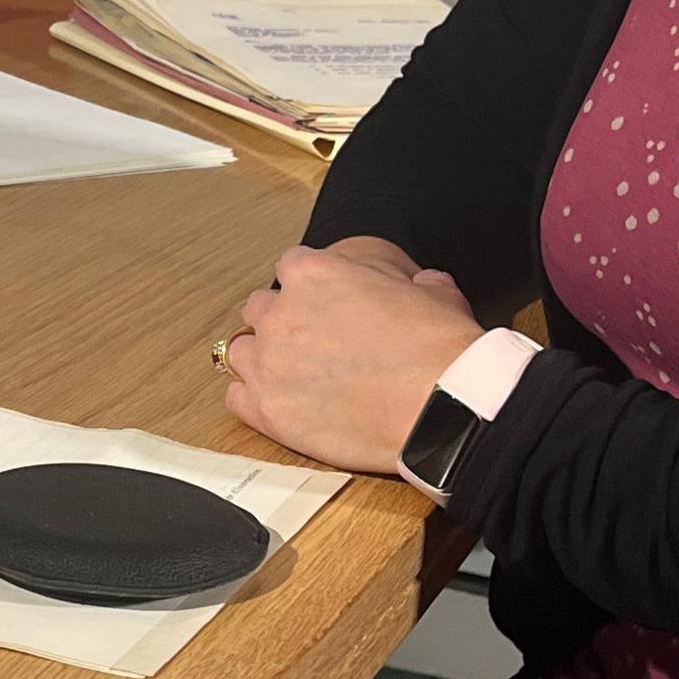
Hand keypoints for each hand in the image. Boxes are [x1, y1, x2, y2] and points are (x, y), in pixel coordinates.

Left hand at [224, 243, 481, 474]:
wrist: (441, 410)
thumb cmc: (441, 352)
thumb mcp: (437, 292)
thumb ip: (415, 281)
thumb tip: (422, 284)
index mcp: (313, 272)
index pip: (290, 268)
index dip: (310, 289)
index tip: (324, 307)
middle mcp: (281, 313)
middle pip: (260, 309)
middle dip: (283, 323)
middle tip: (314, 344)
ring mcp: (269, 363)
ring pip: (242, 351)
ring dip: (264, 360)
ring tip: (296, 377)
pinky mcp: (268, 411)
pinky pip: (237, 399)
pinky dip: (256, 400)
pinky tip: (284, 405)